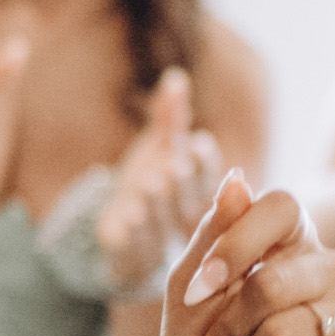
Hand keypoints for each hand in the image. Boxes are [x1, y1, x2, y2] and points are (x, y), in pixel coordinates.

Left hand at [92, 69, 210, 288]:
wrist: (127, 239)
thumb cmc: (150, 186)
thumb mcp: (158, 150)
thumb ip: (169, 118)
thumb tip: (175, 77)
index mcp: (197, 189)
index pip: (207, 175)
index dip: (203, 161)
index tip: (197, 143)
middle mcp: (183, 217)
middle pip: (185, 200)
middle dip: (179, 182)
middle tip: (173, 167)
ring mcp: (162, 240)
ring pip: (161, 222)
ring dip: (156, 204)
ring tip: (149, 186)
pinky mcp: (134, 259)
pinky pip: (134, 248)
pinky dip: (131, 232)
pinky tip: (127, 217)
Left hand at [148, 176, 334, 335]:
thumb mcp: (188, 294)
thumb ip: (210, 236)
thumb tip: (237, 178)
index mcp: (291, 242)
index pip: (281, 207)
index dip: (236, 244)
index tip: (198, 289)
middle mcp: (329, 269)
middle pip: (277, 279)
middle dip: (227, 328)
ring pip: (290, 328)